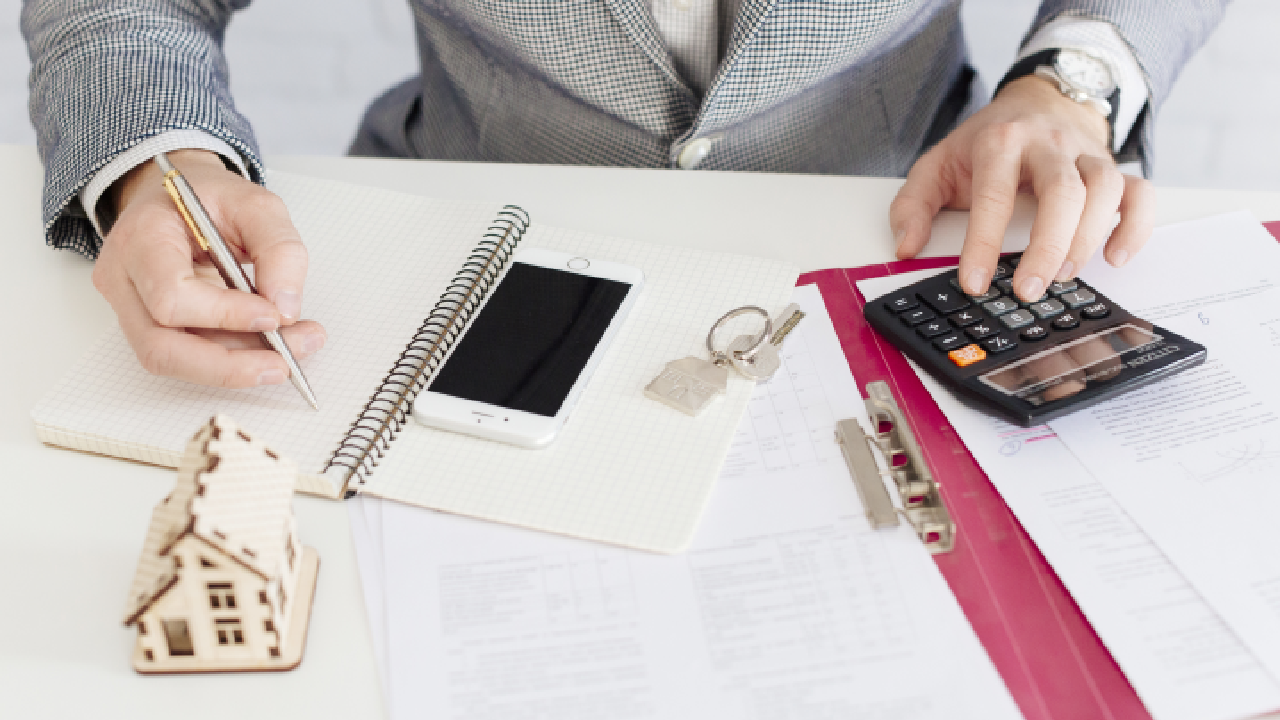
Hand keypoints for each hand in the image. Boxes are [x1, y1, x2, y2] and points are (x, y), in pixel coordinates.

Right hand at [93, 149, 325, 386]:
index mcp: (142, 236)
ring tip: (291, 351)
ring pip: (173, 360)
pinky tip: (270, 348)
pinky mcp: (147, 326)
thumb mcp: (257, 204)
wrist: (179, 197)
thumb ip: (279, 248)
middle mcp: (123, 277)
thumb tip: (285, 309)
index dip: (224, 315)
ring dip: (236, 367)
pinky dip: (231, 360)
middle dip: (229, 365)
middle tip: (285, 364)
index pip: (170, 295)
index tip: (274, 316)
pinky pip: (186, 357)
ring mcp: (129, 307)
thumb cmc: (210, 197)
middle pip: (161, 347)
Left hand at [891, 76, 1154, 300]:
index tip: (975, 282)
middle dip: (1047, 246)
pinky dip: (1135, 226)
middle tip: (1028, 289)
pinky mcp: (1113, 166)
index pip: (994, 195)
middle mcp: (1049, 145)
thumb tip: (906, 247)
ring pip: (1104, 191)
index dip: (983, 243)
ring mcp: (1086, 155)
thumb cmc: (986, 141)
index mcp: (1000, 142)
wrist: (1037, 101)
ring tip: (1064, 275)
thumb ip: (914, 204)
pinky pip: (1140, 193)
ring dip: (1088, 239)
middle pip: (1063, 192)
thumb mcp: (938, 164)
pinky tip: (1115, 257)